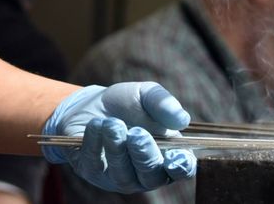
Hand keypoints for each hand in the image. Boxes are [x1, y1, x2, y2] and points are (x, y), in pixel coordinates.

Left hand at [40, 83, 195, 192]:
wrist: (90, 103)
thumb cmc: (127, 104)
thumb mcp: (146, 95)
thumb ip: (164, 104)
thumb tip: (182, 119)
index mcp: (168, 155)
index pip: (182, 170)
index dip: (182, 166)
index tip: (175, 155)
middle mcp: (146, 174)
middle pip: (151, 176)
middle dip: (144, 154)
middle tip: (137, 133)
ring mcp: (119, 177)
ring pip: (122, 174)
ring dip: (117, 147)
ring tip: (112, 122)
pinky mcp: (93, 173)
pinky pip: (94, 165)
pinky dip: (95, 143)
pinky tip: (96, 124)